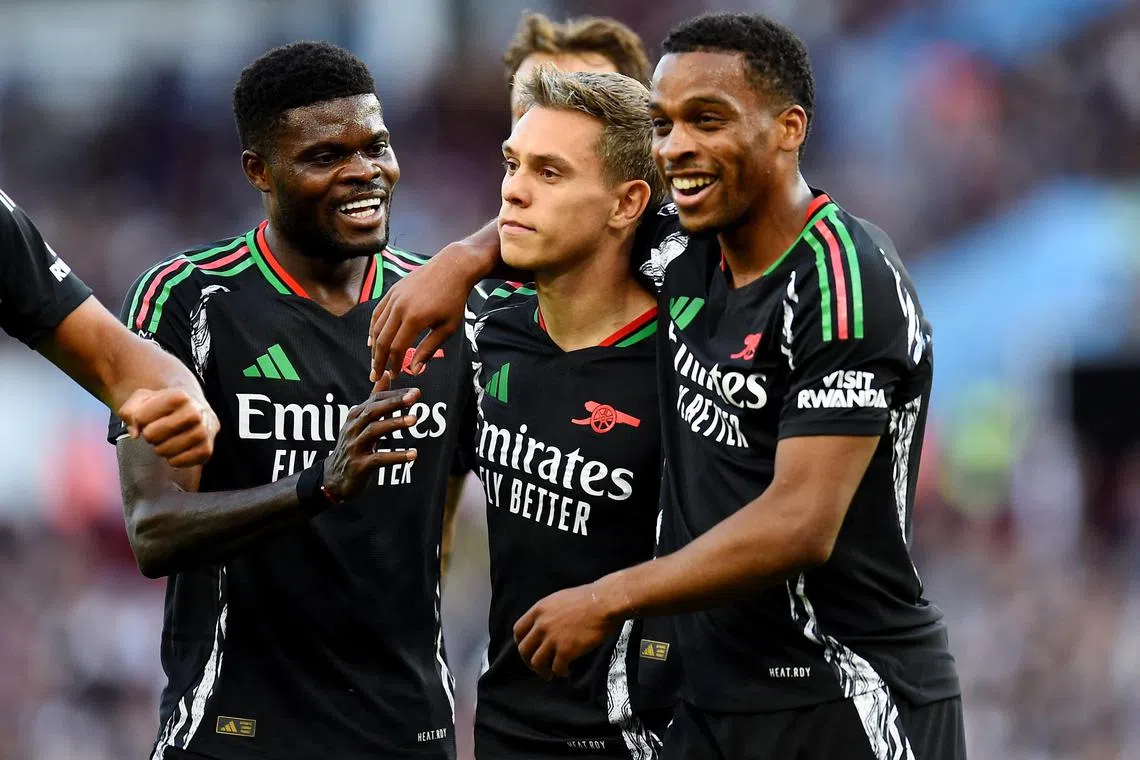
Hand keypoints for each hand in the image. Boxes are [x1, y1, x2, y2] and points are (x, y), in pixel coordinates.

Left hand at [118, 388, 219, 467]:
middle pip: (153, 434)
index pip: (141, 417)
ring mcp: (203, 432)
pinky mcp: (206, 450)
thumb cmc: (165, 407)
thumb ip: (130, 411)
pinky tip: (176, 450)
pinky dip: (173, 459)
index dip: (138, 421)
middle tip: (156, 432)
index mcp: (179, 396)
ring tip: (166, 441)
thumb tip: (134, 433)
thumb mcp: (143, 399)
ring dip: (161, 449)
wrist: (195, 411)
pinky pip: (179, 462)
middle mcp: (195, 413)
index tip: (147, 419)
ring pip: (166, 450)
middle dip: (150, 435)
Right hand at [322, 386, 420, 501]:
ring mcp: (355, 446)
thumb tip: (387, 374)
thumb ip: (375, 399)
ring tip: (414, 420)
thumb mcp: (361, 422)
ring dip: (395, 423)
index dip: (395, 394)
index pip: (375, 400)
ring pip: (374, 431)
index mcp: (356, 416)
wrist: (333, 478)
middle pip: (373, 410)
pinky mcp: (360, 466)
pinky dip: (396, 456)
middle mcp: (353, 428)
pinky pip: (379, 459)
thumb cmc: (353, 446)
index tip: (415, 391)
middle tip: (414, 397)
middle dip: (394, 402)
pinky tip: (413, 454)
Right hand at [368, 240, 484, 379]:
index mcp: (415, 318)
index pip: (397, 348)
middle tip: (375, 376)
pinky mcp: (392, 291)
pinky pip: (378, 313)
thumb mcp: (448, 327)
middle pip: (382, 339)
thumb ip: (429, 349)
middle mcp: (400, 307)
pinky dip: (373, 328)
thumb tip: (415, 370)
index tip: (394, 376)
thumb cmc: (454, 299)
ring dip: (373, 347)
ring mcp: (394, 297)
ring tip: (374, 361)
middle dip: (378, 360)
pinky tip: (373, 340)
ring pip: (377, 327)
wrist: (452, 267)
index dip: (394, 364)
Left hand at [513, 582, 621, 680]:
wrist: (604, 603)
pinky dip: (561, 672)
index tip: (528, 649)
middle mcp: (541, 625)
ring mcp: (552, 639)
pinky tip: (567, 671)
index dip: (521, 643)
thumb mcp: (559, 599)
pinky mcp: (566, 651)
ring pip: (537, 662)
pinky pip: (556, 668)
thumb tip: (544, 626)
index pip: (518, 630)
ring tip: (550, 674)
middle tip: (538, 666)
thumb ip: (548, 613)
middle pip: (524, 649)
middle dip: (529, 661)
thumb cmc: (587, 598)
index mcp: (539, 610)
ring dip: (542, 671)